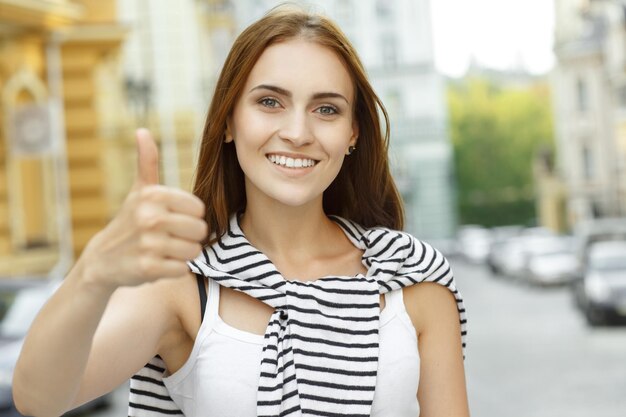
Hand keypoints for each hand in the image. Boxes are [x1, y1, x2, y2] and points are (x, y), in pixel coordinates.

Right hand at [82, 128, 206, 289]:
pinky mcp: (148, 268)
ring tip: (164, 251)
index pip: (199, 209)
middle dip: (189, 237)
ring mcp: (148, 244)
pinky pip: (182, 270)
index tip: (172, 220)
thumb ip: (147, 162)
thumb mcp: (139, 190)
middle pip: (200, 230)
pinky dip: (174, 270)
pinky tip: (158, 264)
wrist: (102, 259)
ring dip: (183, 254)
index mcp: (153, 195)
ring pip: (193, 251)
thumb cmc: (130, 221)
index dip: (190, 218)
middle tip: (170, 238)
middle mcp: (150, 217)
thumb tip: (142, 131)